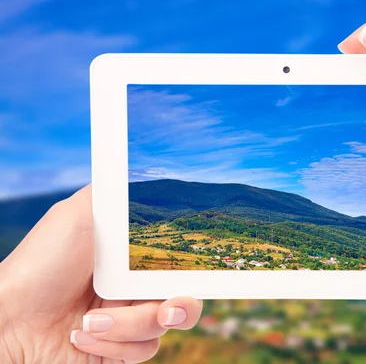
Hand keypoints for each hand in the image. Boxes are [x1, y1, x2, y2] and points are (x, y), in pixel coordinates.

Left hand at [0, 186, 202, 362]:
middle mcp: (134, 289)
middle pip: (184, 299)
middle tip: (168, 309)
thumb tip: (138, 168)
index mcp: (132, 258)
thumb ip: (112, 193)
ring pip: (162, 328)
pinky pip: (142, 351)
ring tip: (90, 322)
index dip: (194, 271)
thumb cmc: (41, 263)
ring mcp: (127, 322)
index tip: (197, 275)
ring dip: (129, 326)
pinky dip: (113, 345)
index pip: (178, 263)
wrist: (9, 320)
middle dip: (181, 307)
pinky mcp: (117, 350)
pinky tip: (82, 336)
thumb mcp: (76, 213)